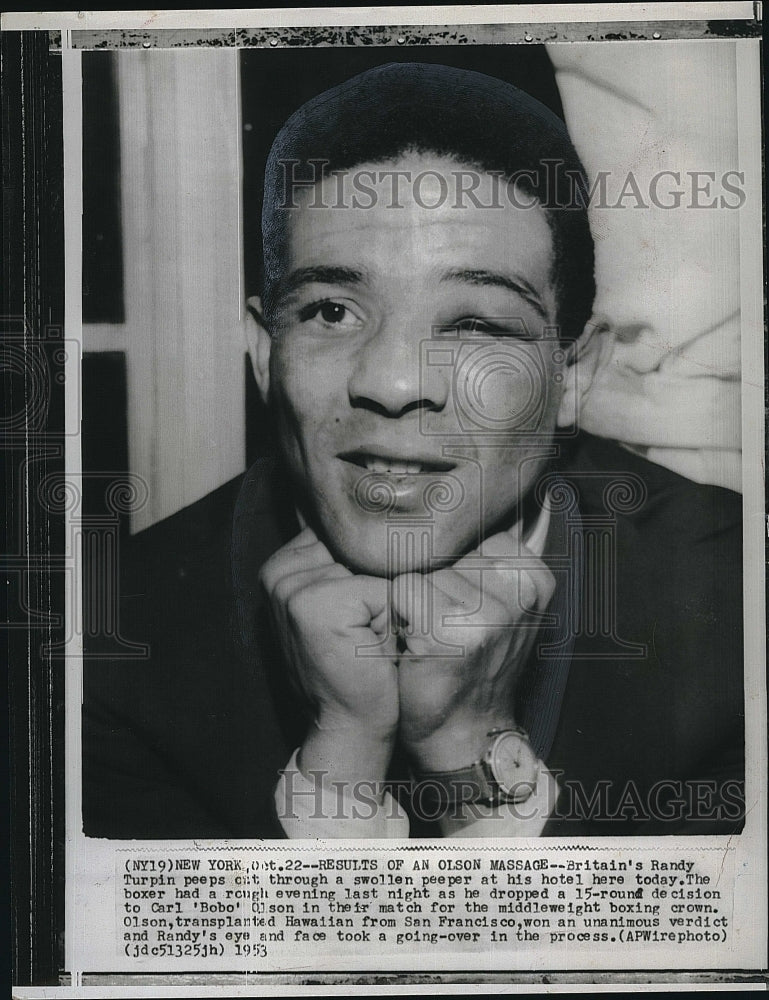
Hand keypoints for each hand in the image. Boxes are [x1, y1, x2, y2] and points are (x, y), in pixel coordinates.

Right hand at [259, 527, 397, 787]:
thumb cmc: (358, 664)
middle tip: (364, 632)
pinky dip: (391, 617)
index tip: (359, 616)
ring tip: (369, 637)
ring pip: (374, 565)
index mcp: (282, 565)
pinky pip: (382, 588)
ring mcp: (292, 587)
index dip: (372, 571)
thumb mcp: (349, 603)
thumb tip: (386, 510)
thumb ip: (349, 560)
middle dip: (380, 583)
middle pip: (362, 546)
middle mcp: (278, 572)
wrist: (348, 726)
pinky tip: (372, 646)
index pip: (349, 535)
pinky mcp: (315, 604)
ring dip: (387, 600)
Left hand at [392, 508, 554, 772]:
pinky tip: (416, 645)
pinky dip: (398, 617)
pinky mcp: (450, 629)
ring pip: (419, 569)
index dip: (453, 569)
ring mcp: (487, 611)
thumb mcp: (498, 604)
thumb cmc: (471, 663)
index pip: (470, 534)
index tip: (463, 609)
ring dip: (412, 603)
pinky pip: (401, 591)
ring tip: (430, 637)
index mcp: (534, 575)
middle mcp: (519, 589)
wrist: (465, 734)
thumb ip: (488, 558)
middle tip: (445, 627)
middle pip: (444, 551)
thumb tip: (459, 496)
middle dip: (432, 584)